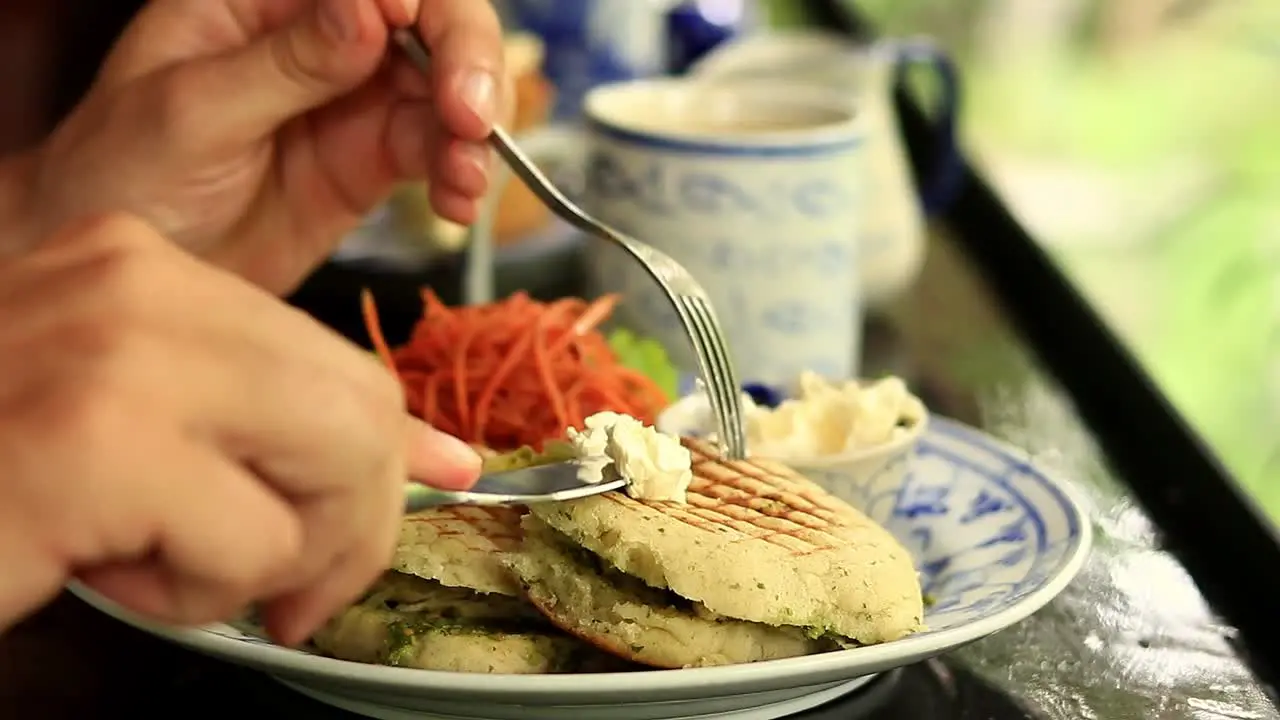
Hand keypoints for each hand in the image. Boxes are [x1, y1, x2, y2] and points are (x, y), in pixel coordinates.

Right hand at [0, 213, 480, 642]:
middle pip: (361, 410)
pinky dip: (202, 593)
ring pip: (334, 467)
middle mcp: (136, 286)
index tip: (383, 513)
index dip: (383, 462)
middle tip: (289, 591)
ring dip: (278, 561)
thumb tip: (447, 460)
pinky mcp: (90, 443)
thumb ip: (285, 431)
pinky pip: (250, 543)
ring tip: (181, 572)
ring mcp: (115, 356)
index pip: (342, 363)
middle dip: (353, 527)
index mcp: (147, 270)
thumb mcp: (145, 432)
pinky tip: (116, 573)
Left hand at [30, 0, 507, 294]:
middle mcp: (320, 38)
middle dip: (464, 61)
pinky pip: (436, 154)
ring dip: (472, 130)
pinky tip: (457, 199)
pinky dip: (460, 175)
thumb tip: (368, 15)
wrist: (127, 271)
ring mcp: (351, 101)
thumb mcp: (190, 111)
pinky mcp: (371, 162)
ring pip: (445, 91)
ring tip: (464, 176)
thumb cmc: (120, 176)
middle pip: (427, 22)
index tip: (413, 33)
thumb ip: (284, 65)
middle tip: (470, 115)